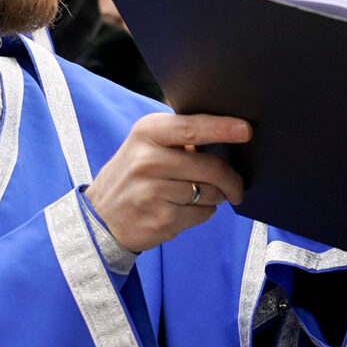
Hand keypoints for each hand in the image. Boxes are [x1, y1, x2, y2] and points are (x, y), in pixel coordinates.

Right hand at [87, 112, 248, 253]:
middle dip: (231, 178)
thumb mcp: (145, 144)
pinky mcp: (161, 219)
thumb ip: (180, 136)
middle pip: (211, 166)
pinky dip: (202, 213)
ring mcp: (153, 191)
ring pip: (211, 192)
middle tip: (236, 186)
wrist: (100, 217)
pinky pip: (203, 214)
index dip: (223, 128)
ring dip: (215, 196)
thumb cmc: (133, 176)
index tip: (246, 130)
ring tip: (196, 196)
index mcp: (146, 133)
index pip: (192, 127)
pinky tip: (183, 210)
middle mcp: (147, 160)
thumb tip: (227, 131)